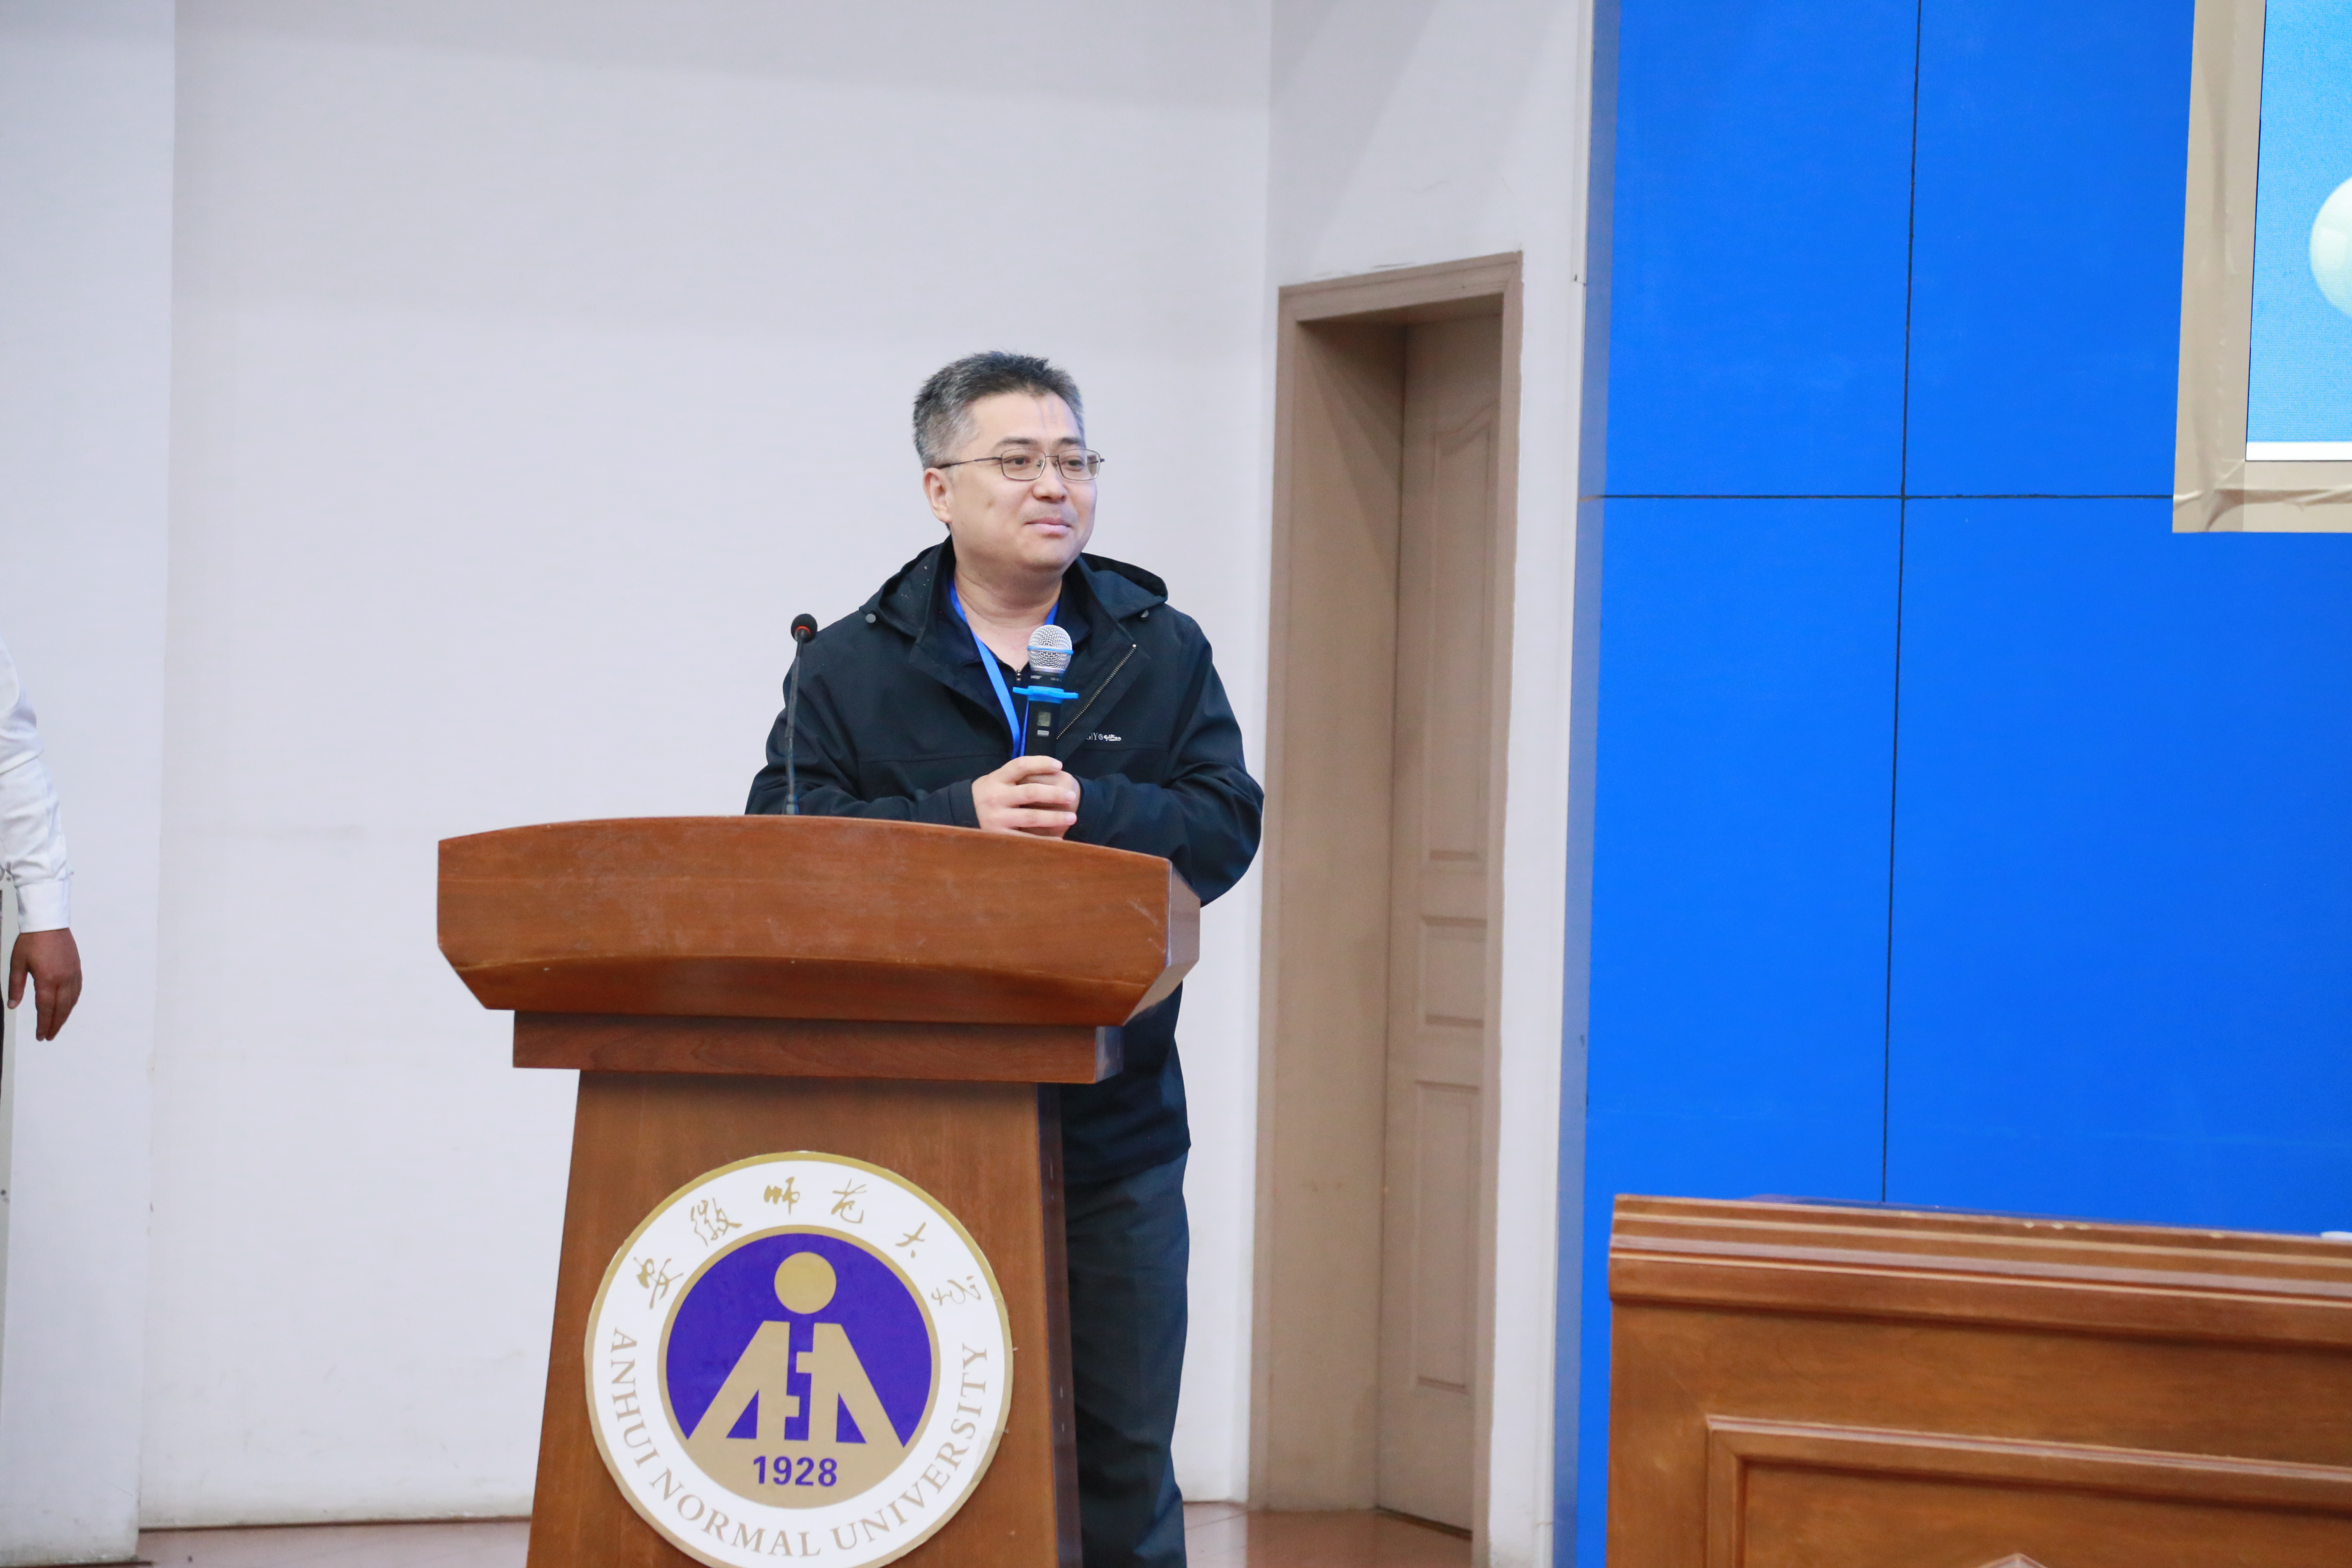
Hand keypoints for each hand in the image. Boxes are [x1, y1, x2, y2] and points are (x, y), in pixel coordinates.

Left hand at [8, 926, 81, 1040]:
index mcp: (47, 979)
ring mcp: (72, 974)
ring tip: (57, 1026)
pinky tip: (68, 1007)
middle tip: (49, 1036)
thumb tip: (13, 1005)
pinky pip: (77, 991)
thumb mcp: (17, 964)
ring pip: (71, 1001)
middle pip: (61, 1008)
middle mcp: (63, 979)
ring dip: (65, 1016)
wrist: (48, 923)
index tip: (40, 1035)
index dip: (43, 1024)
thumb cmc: (31, 942)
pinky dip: (72, 1002)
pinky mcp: (77, 969)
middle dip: (55, 1024)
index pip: (45, 1008)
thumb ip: (15, 986)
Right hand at [972, 755, 1079, 837]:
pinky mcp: (999, 835)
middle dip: (1054, 794)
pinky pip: (1026, 838)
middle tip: (1072, 796)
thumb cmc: (992, 793)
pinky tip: (1059, 839)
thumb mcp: (999, 779)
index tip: (1060, 765)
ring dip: (1054, 817)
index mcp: (997, 778)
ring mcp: (997, 817)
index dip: (1041, 763)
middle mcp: (995, 797)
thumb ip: (1019, 774)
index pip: (1021, 765)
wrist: (964, 812)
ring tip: (1072, 817)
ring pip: (1031, 816)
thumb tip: (1054, 768)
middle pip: (1031, 792)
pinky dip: (1044, 840)